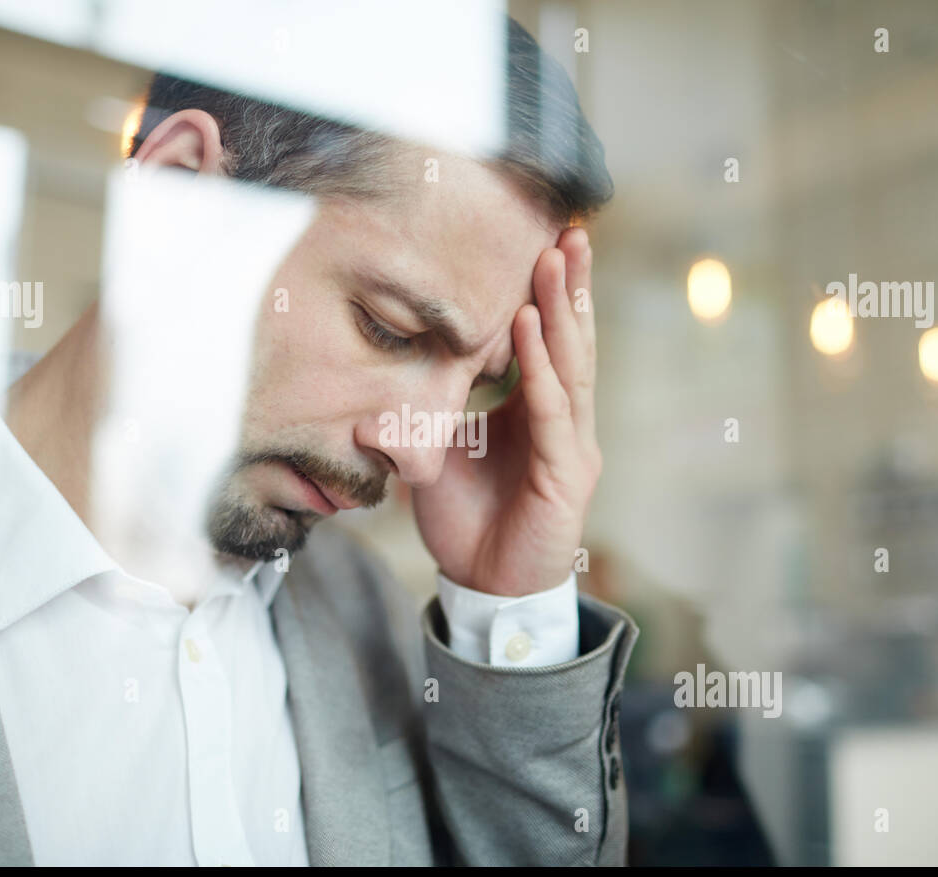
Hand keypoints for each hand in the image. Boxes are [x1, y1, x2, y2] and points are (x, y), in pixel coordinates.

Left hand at [412, 227, 600, 595]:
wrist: (485, 588)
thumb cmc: (468, 523)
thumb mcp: (436, 460)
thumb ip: (417, 423)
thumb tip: (365, 399)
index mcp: (539, 413)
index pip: (551, 343)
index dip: (551, 295)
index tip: (545, 241)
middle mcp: (564, 422)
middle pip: (572, 341)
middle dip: (570, 284)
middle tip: (569, 227)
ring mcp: (571, 446)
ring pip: (570, 366)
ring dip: (561, 310)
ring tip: (555, 257)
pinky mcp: (566, 475)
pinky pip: (553, 412)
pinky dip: (540, 368)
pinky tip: (532, 328)